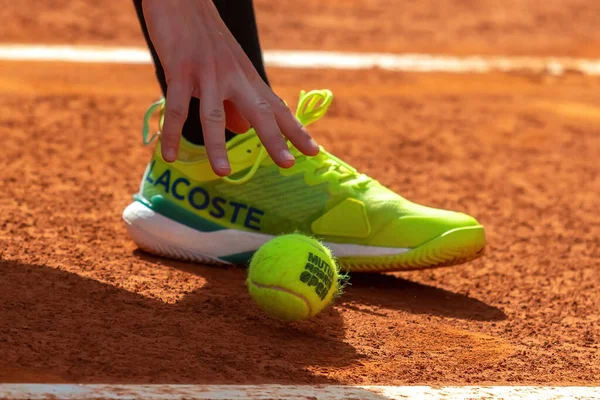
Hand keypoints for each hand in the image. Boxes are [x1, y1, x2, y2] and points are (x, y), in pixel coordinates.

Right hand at [142, 0, 319, 175]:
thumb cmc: (203, 37)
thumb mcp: (226, 70)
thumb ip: (233, 103)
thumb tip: (242, 131)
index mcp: (247, 78)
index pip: (277, 107)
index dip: (295, 131)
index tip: (314, 151)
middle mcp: (234, 77)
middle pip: (259, 112)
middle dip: (274, 139)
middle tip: (287, 164)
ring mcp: (208, 74)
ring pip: (215, 114)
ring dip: (218, 145)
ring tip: (223, 172)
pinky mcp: (180, 71)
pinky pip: (176, 108)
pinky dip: (171, 134)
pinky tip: (170, 156)